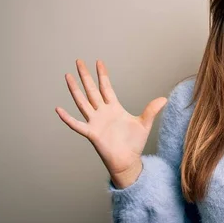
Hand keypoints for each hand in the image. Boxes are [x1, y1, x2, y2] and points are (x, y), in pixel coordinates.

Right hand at [55, 59, 167, 178]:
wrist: (128, 160)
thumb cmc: (134, 143)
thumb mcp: (144, 124)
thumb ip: (151, 110)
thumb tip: (164, 99)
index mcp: (114, 108)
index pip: (106, 87)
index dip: (103, 75)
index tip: (99, 62)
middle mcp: (103, 112)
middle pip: (92, 90)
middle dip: (86, 76)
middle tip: (79, 61)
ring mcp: (96, 122)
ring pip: (83, 102)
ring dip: (75, 90)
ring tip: (67, 76)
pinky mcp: (92, 133)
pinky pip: (77, 124)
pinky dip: (68, 118)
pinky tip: (59, 109)